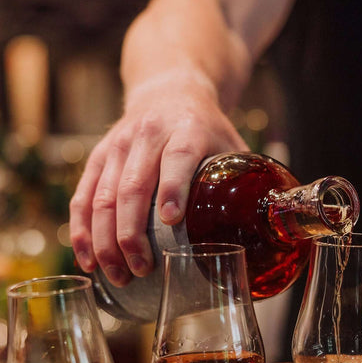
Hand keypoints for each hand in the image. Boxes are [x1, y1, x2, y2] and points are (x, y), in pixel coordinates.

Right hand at [68, 70, 246, 285]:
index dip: (172, 188)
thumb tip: (279, 230)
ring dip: (105, 240)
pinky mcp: (98, 156)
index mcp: (187, 130)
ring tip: (116, 275)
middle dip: (132, 233)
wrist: (169, 87)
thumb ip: (252, 183)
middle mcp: (148, 135)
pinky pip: (83, 195)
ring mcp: (118, 145)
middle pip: (132, 186)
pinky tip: (87, 258)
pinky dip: (82, 229)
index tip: (171, 221)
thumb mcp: (233, 145)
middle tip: (140, 269)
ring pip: (102, 195)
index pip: (177, 159)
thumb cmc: (207, 127)